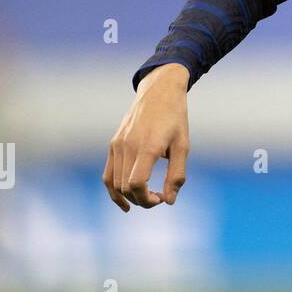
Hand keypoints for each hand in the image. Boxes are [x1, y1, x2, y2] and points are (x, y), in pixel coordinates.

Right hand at [104, 63, 190, 211]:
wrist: (160, 91)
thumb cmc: (175, 118)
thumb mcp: (183, 146)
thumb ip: (176, 175)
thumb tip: (169, 200)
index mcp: (147, 147)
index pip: (137, 184)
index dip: (147, 199)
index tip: (162, 199)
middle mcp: (128, 146)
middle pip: (125, 187)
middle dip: (141, 200)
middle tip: (160, 197)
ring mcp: (117, 145)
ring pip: (113, 183)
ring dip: (128, 197)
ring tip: (146, 198)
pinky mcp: (113, 144)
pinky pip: (108, 174)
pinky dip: (113, 189)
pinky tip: (125, 200)